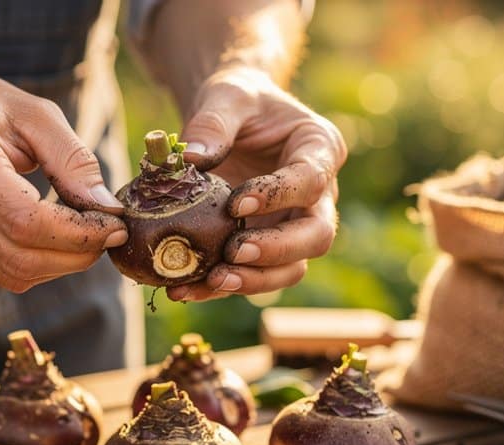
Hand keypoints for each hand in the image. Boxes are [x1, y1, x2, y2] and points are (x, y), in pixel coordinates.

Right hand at [0, 68, 126, 291]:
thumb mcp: (35, 114)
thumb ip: (73, 160)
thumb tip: (107, 208)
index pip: (27, 222)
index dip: (79, 233)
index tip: (116, 225)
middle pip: (23, 257)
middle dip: (78, 253)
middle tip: (109, 232)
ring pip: (16, 274)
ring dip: (61, 262)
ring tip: (83, 231)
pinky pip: (1, 274)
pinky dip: (36, 263)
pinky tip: (49, 237)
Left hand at [170, 66, 346, 300]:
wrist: (232, 119)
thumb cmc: (239, 100)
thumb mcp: (227, 96)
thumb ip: (213, 122)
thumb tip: (192, 159)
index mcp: (319, 149)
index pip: (311, 181)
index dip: (277, 197)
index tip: (236, 203)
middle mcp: (317, 196)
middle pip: (316, 236)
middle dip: (277, 251)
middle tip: (233, 252)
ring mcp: (293, 226)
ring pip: (292, 268)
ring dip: (254, 279)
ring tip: (212, 280)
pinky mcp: (265, 246)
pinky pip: (254, 276)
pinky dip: (221, 288)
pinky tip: (185, 289)